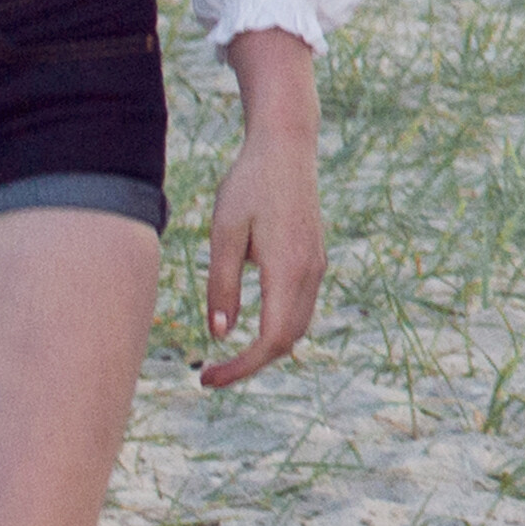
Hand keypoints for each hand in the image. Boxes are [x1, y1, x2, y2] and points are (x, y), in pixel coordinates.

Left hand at [199, 34, 326, 386]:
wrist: (286, 147)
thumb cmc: (248, 185)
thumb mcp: (223, 233)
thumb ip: (222, 285)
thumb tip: (221, 333)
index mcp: (288, 269)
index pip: (272, 340)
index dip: (242, 368)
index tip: (207, 378)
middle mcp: (310, 272)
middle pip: (288, 340)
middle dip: (251, 364)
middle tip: (209, 374)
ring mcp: (317, 265)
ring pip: (298, 326)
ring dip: (266, 348)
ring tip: (226, 356)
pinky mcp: (314, 257)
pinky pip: (300, 306)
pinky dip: (277, 327)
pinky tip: (249, 324)